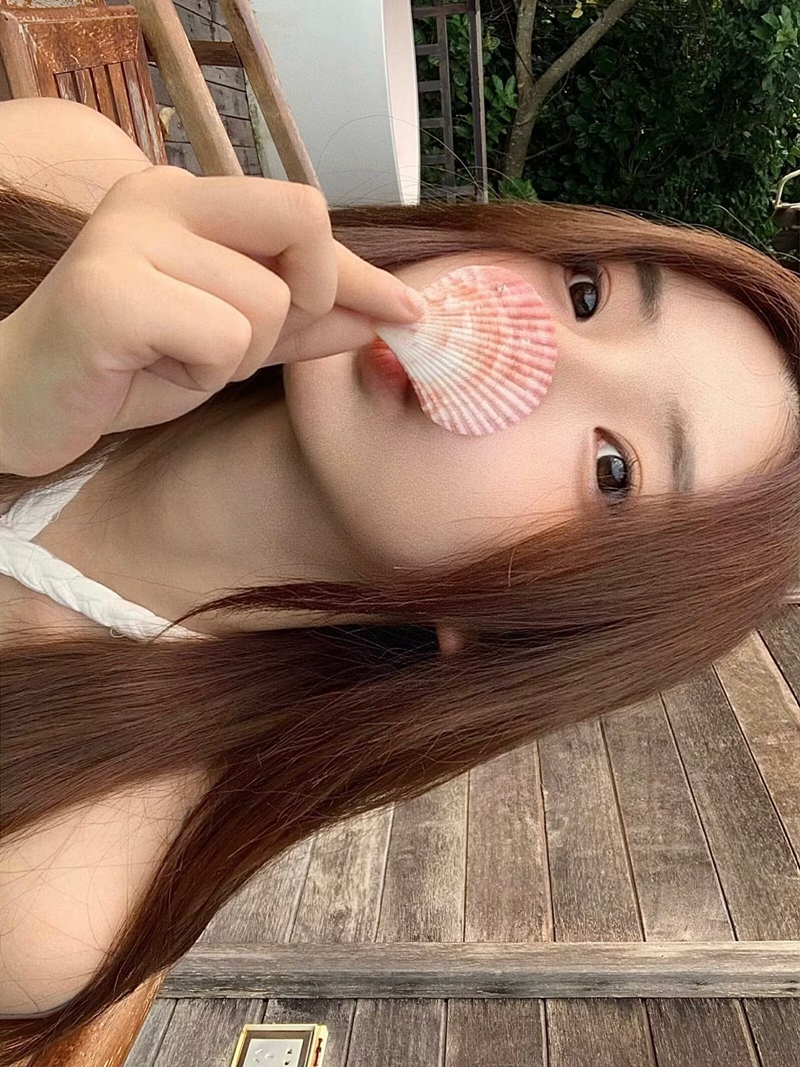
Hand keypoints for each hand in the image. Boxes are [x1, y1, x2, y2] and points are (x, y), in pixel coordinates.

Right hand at [0, 166, 423, 476]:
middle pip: (302, 221)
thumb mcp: (228, 344)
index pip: (303, 214)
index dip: (360, 271)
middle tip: (244, 340)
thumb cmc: (124, 369)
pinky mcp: (107, 293)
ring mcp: (127, 237)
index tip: (410, 311)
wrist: (22, 405)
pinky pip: (221, 338)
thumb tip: (384, 314)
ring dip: (235, 356)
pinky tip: (151, 372)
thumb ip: (301, 324)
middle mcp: (157, 196)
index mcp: (185, 198)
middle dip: (303, 299)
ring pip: (266, 301)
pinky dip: (201, 375)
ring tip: (175, 361)